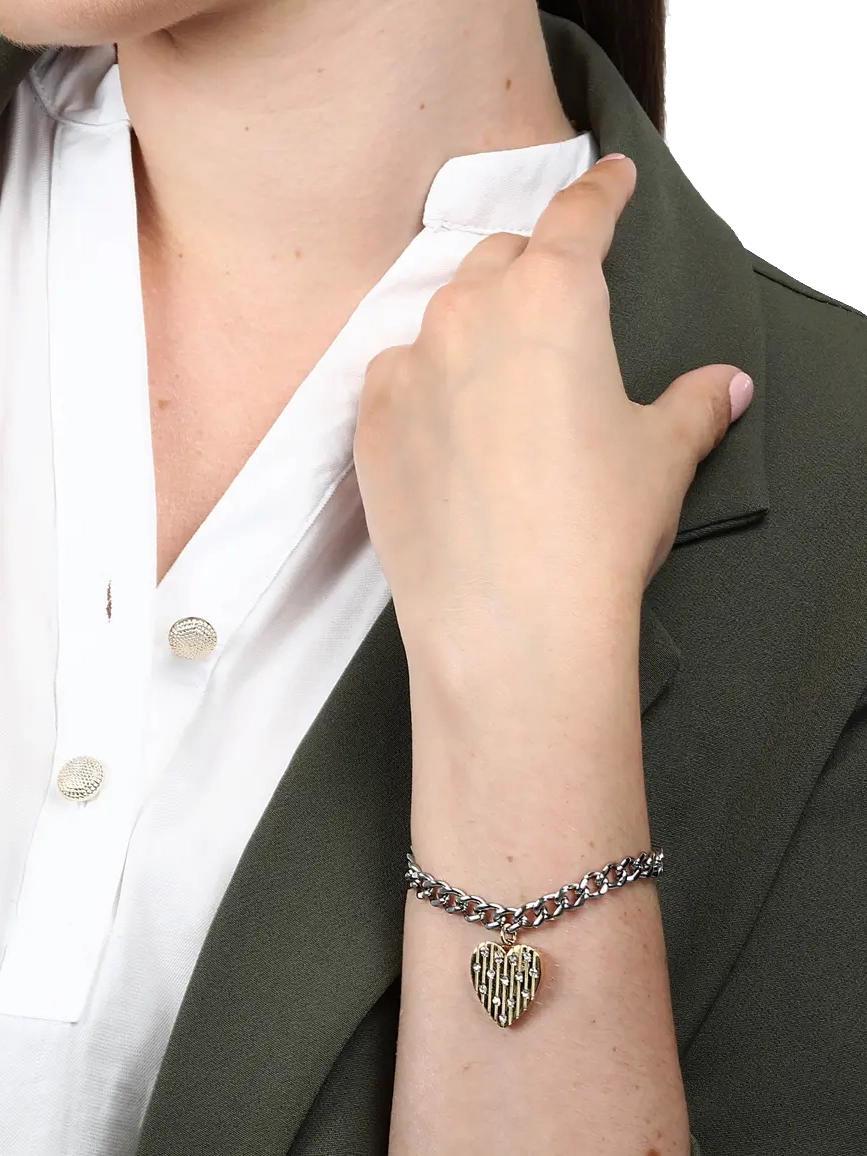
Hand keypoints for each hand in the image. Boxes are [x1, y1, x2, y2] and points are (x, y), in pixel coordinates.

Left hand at [353, 155, 753, 677]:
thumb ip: (695, 405)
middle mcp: (468, 315)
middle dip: (530, 268)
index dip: (599, 193)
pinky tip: (445, 426)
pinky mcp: (368, 426)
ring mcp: (408, 368)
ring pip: (440, 317)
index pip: (577, 218)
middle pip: (499, 259)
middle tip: (554, 301)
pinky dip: (422, 384)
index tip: (608, 177)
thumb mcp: (662, 457)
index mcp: (551, 299)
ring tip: (498, 379)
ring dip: (472, 329)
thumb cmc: (595, 528)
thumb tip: (727, 385)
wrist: (507, 621)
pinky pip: (395, 378)